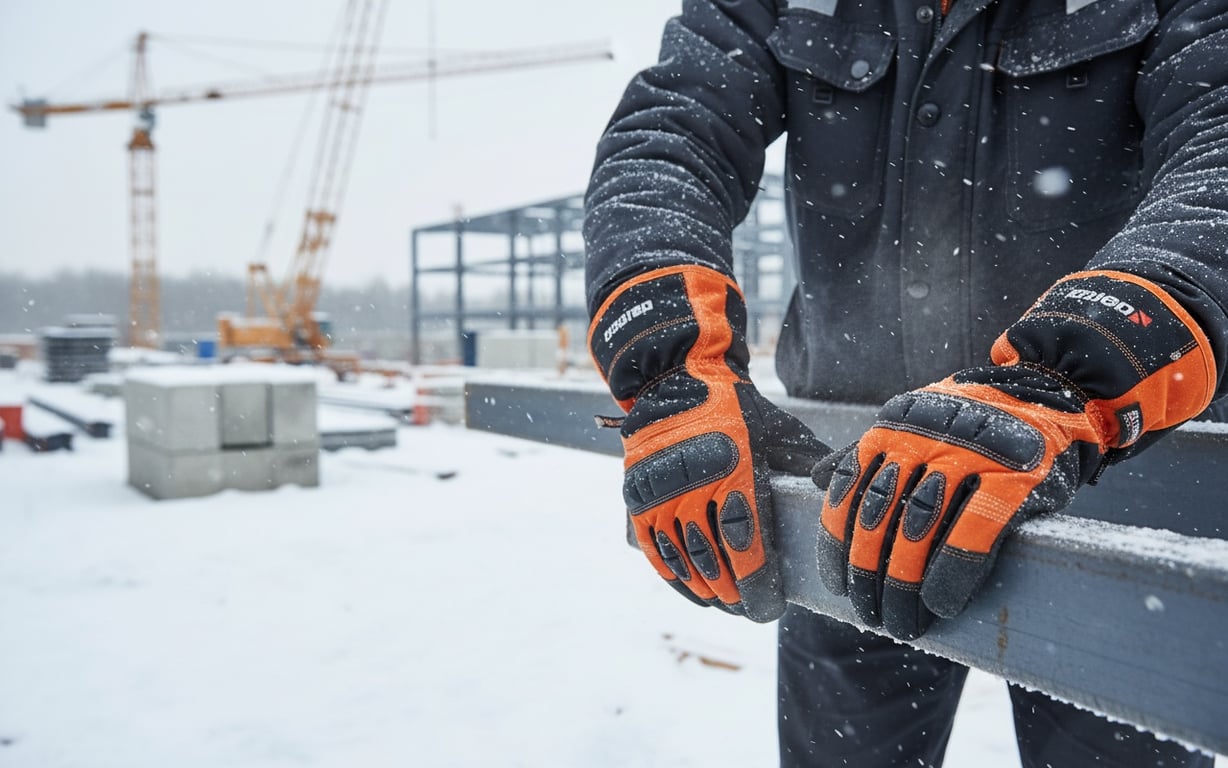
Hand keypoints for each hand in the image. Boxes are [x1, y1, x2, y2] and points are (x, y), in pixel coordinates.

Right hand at [589, 265, 829, 620]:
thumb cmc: (737, 409)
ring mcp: (659, 492)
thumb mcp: (778, 431)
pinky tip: (694, 593)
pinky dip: (674, 578)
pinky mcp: (636, 496)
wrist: (674, 379)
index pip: (745, 543)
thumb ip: (806, 467)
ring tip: (726, 605)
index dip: (758, 584)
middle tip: (751, 611)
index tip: (770, 608)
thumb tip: (841, 501)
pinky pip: (655, 550)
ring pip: (685, 559)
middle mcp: (693, 484)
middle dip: (736, 595)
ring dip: (707, 591)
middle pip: (715, 560)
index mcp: (735, 468)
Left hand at [814, 270, 1215, 639]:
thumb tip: (815, 478)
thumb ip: (868, 451)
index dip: (837, 544)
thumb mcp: (914, 421)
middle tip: (871, 615)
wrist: (1050, 393)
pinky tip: (942, 604)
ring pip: (919, 529)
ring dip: (904, 583)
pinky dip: (953, 574)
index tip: (838, 585)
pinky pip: (973, 533)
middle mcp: (923, 438)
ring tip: (902, 621)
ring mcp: (969, 456)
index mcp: (891, 428)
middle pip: (879, 518)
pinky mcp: (1014, 478)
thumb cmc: (973, 420)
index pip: (849, 492)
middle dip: (869, 574)